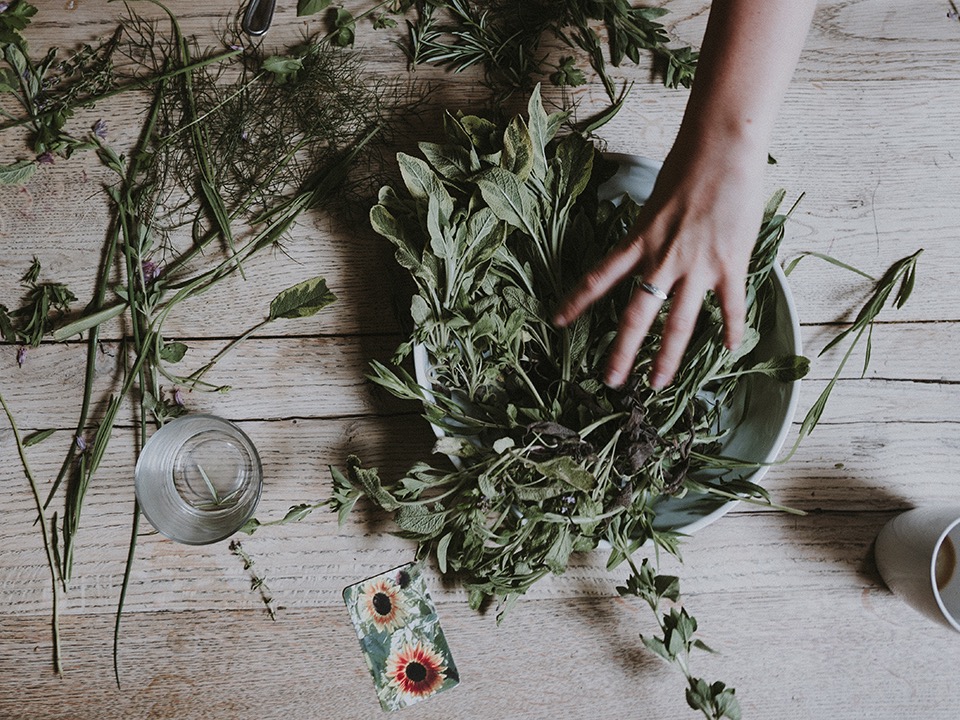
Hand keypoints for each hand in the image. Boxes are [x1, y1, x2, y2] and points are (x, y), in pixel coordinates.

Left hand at [553, 137, 765, 389]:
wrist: (722, 147)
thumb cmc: (687, 166)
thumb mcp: (653, 202)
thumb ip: (648, 232)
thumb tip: (646, 248)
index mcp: (638, 241)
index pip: (598, 278)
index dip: (576, 302)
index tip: (556, 322)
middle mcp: (662, 259)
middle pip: (636, 316)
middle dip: (621, 352)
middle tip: (611, 382)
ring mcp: (696, 265)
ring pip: (678, 323)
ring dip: (667, 358)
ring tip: (658, 384)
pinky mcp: (729, 264)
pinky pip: (730, 307)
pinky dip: (731, 330)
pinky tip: (729, 350)